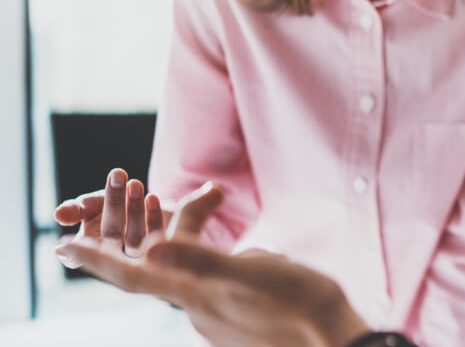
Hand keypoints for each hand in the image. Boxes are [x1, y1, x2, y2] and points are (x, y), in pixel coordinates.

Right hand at [54, 168, 174, 259]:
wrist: (147, 210)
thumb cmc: (112, 209)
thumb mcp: (90, 206)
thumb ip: (75, 210)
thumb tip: (59, 214)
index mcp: (90, 255)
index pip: (76, 255)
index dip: (73, 246)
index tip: (72, 224)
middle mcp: (114, 261)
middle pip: (111, 234)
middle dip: (113, 204)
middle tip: (117, 175)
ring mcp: (140, 259)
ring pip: (135, 237)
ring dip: (135, 209)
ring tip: (134, 183)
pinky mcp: (164, 251)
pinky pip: (158, 235)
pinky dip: (154, 216)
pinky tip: (151, 197)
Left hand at [55, 187, 368, 346]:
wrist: (333, 341)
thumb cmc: (301, 303)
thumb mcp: (253, 271)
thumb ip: (202, 259)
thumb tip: (151, 248)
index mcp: (198, 295)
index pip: (133, 275)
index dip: (95, 259)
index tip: (61, 245)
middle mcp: (199, 312)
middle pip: (167, 270)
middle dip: (168, 234)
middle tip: (188, 201)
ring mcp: (217, 323)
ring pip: (197, 279)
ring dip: (205, 252)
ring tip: (238, 235)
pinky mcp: (235, 327)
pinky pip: (218, 292)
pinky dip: (223, 272)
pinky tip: (260, 270)